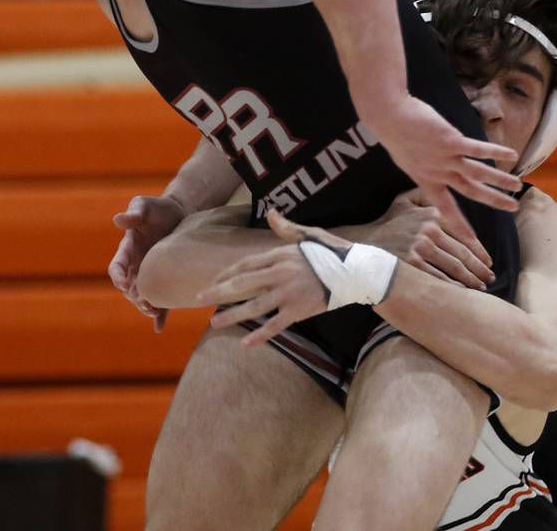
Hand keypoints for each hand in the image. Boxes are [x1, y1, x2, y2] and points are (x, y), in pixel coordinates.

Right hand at [109, 195, 186, 331]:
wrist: (180, 212)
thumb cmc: (158, 208)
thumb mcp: (144, 205)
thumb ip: (133, 214)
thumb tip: (118, 219)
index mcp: (127, 249)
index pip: (116, 267)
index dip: (118, 276)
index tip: (124, 283)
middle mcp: (136, 264)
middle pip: (128, 287)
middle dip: (134, 296)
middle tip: (144, 302)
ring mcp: (150, 273)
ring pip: (142, 296)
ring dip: (144, 306)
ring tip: (152, 311)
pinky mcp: (164, 278)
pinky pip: (160, 299)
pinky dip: (159, 314)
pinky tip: (160, 327)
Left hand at [200, 209, 347, 346]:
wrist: (357, 273)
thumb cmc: (333, 252)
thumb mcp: (309, 235)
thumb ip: (286, 228)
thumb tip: (271, 212)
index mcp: (281, 255)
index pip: (246, 264)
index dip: (227, 273)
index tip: (213, 280)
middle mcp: (281, 274)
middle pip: (243, 284)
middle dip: (218, 292)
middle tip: (198, 299)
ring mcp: (289, 294)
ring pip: (254, 307)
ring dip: (232, 315)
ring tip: (214, 323)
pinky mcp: (299, 311)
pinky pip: (276, 325)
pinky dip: (260, 335)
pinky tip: (245, 344)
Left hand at [370, 95, 520, 240]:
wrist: (388, 117)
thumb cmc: (395, 133)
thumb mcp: (407, 159)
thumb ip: (423, 166)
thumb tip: (432, 165)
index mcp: (426, 180)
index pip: (446, 207)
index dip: (460, 224)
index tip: (472, 240)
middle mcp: (438, 173)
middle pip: (471, 191)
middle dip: (494, 201)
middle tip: (513, 207)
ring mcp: (446, 158)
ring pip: (479, 173)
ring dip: (500, 179)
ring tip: (518, 184)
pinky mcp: (452, 141)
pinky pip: (478, 149)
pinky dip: (496, 151)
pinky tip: (512, 154)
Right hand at [374, 190, 494, 288]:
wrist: (365, 241)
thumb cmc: (388, 222)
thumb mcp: (405, 201)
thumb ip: (426, 196)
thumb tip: (445, 195)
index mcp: (433, 213)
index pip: (464, 234)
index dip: (479, 250)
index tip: (488, 261)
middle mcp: (429, 229)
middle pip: (462, 252)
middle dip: (479, 268)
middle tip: (489, 277)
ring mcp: (421, 246)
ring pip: (454, 266)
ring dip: (471, 279)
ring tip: (480, 286)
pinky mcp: (413, 263)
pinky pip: (439, 277)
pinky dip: (454, 286)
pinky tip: (462, 292)